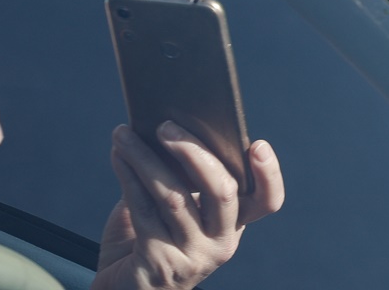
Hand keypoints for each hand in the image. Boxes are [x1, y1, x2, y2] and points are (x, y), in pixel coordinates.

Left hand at [93, 122, 283, 289]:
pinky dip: (129, 176)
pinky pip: (144, 209)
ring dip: (146, 158)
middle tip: (166, 126)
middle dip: (194, 151)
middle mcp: (221, 242)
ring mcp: (193, 255)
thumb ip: (181, 178)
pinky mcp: (160, 262)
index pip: (267, 200)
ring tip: (125, 134)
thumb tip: (167, 129)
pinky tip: (119, 157)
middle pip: (222, 191)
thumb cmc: (152, 240)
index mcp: (234, 223)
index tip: (256, 145)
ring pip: (174, 196)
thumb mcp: (177, 209)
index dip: (268, 174)